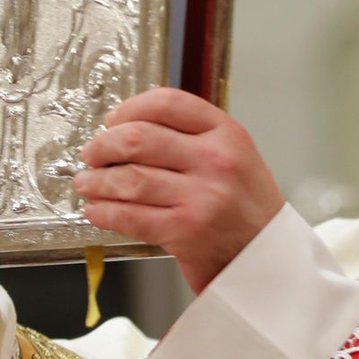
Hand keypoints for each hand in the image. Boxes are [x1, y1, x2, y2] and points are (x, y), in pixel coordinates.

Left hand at [74, 88, 283, 294]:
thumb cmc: (246, 208)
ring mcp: (203, 196)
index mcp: (229, 135)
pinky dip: (103, 212)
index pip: (167, 103)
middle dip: (102, 146)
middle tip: (93, 154)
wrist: (269, 255)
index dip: (129, 108)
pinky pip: (129, 216)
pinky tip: (98, 210)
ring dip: (96, 182)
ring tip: (89, 184)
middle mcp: (218, 161)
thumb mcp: (236, 157)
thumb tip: (127, 130)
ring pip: (128, 179)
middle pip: (138, 138)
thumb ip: (192, 138)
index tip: (113, 121)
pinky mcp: (186, 230)